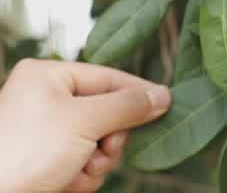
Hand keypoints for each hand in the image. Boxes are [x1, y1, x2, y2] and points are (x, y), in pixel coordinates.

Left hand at [0, 59, 170, 192]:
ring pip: (96, 140)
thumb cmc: (28, 152)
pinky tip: (68, 183)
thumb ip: (128, 106)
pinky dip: (82, 175)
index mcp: (46, 77)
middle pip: (105, 112)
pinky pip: (81, 161)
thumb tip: (163, 96)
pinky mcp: (43, 160)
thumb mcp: (85, 121)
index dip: (136, 93)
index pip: (107, 77)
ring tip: (81, 171)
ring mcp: (43, 132)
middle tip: (105, 150)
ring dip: (97, 161)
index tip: (165, 107)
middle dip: (109, 139)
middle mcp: (43, 99)